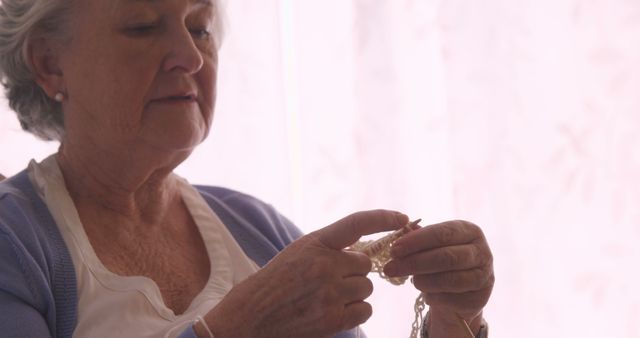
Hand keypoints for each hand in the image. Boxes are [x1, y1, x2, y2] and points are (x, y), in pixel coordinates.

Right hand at [202, 210, 407, 337]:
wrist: (250, 316)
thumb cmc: (276, 283)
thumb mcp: (299, 253)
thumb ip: (329, 249)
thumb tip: (365, 253)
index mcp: (315, 243)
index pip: (356, 223)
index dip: (383, 218)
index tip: (403, 218)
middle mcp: (324, 265)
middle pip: (366, 264)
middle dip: (355, 272)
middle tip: (331, 280)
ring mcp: (330, 293)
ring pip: (367, 288)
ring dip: (354, 293)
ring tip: (327, 297)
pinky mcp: (333, 319)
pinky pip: (365, 311)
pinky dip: (355, 313)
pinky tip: (332, 312)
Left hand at [384, 220, 493, 336]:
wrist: (460, 289)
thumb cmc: (442, 259)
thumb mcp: (432, 245)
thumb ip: (418, 238)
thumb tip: (399, 233)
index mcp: (469, 230)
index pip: (441, 233)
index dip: (416, 241)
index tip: (394, 249)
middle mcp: (481, 251)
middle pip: (446, 257)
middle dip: (414, 263)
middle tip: (391, 268)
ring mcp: (484, 275)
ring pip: (450, 280)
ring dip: (424, 281)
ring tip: (411, 281)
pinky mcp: (481, 297)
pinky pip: (452, 299)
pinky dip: (434, 297)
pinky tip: (427, 295)